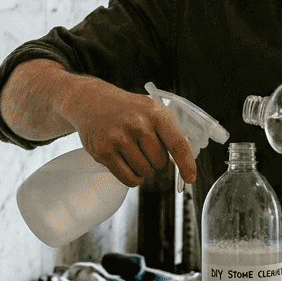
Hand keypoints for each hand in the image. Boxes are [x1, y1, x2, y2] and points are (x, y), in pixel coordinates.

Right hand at [59, 80, 196, 187]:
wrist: (91, 101)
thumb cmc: (127, 109)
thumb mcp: (151, 111)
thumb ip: (167, 133)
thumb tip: (181, 164)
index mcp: (155, 113)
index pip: (177, 143)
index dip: (187, 164)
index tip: (190, 179)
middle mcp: (138, 124)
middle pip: (160, 162)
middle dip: (156, 161)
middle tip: (144, 148)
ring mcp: (119, 138)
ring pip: (145, 172)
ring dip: (144, 170)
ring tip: (134, 154)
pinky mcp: (104, 152)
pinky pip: (128, 179)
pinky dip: (133, 179)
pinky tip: (129, 166)